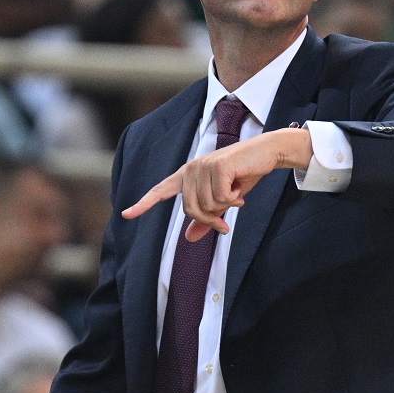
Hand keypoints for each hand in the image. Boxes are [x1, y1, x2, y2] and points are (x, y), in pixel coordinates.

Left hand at [122, 128, 311, 241]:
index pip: (161, 190)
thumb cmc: (244, 175)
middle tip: (228, 217)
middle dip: (212, 218)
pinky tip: (240, 188)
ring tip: (236, 194)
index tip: (126, 214)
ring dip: (226, 206)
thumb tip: (188, 239)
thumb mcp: (224, 200)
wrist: (267, 153)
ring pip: (207, 206)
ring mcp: (202, 166)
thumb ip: (206, 218)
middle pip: (191, 209)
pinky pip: (220, 199)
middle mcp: (191, 168)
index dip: (144, 204)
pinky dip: (233, 199)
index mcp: (188, 175)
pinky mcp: (217, 167)